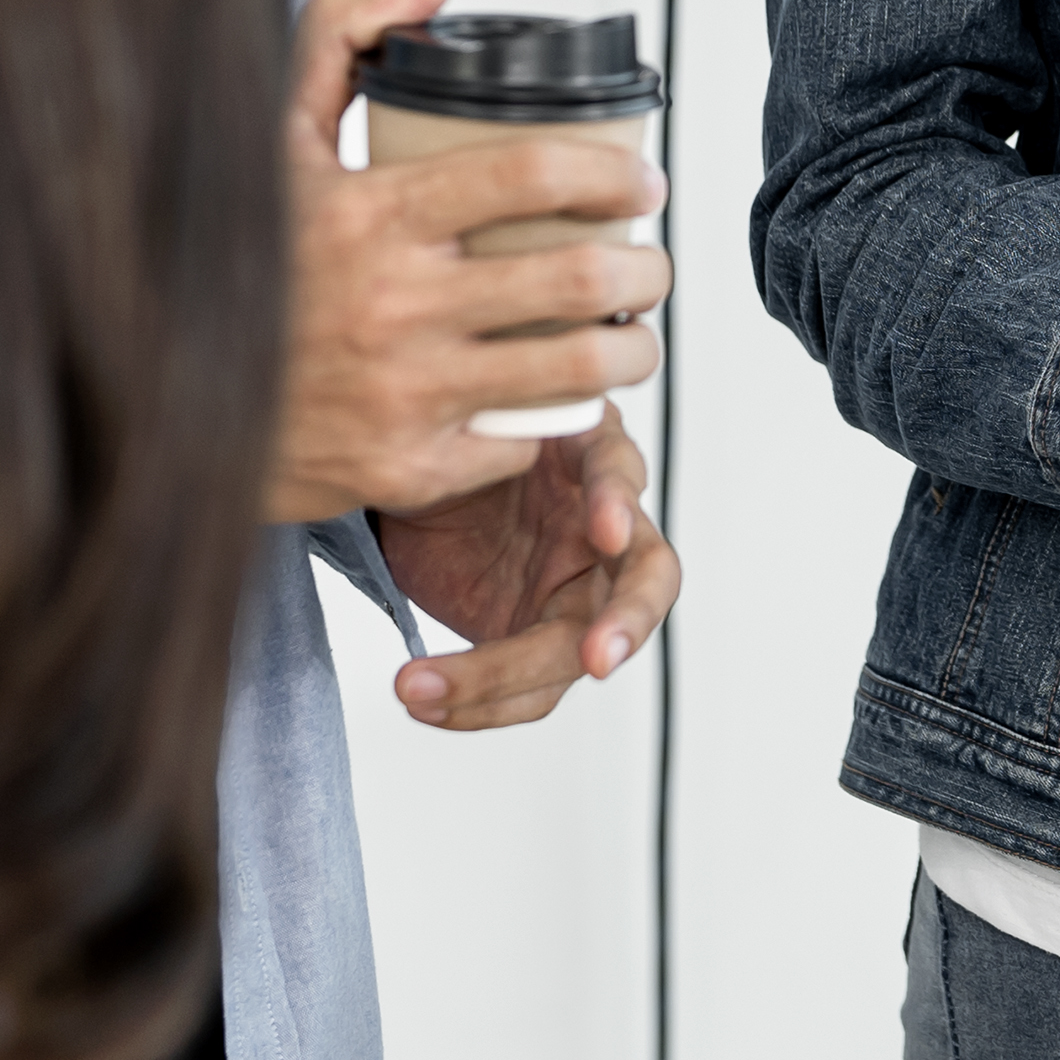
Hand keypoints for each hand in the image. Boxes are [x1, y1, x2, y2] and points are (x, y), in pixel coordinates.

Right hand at [277, 0, 665, 525]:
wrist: (155, 404)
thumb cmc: (234, 261)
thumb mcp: (268, 139)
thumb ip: (340, 37)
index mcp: (368, 216)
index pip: (531, 173)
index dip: (612, 171)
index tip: (642, 181)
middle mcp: (391, 306)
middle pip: (579, 278)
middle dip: (646, 269)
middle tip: (649, 265)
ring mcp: (401, 395)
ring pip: (577, 370)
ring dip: (631, 351)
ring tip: (629, 336)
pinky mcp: (403, 469)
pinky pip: (523, 443)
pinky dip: (553, 422)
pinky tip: (552, 400)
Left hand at [372, 415, 679, 730]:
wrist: (416, 471)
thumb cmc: (458, 430)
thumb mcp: (469, 408)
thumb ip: (485, 403)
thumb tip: (470, 359)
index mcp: (587, 458)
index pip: (623, 478)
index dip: (620, 503)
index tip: (606, 528)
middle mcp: (599, 531)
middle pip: (644, 585)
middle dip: (627, 623)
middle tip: (599, 656)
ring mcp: (574, 589)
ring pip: (574, 652)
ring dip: (504, 681)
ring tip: (419, 690)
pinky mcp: (538, 633)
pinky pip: (526, 685)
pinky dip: (473, 701)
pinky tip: (418, 697)